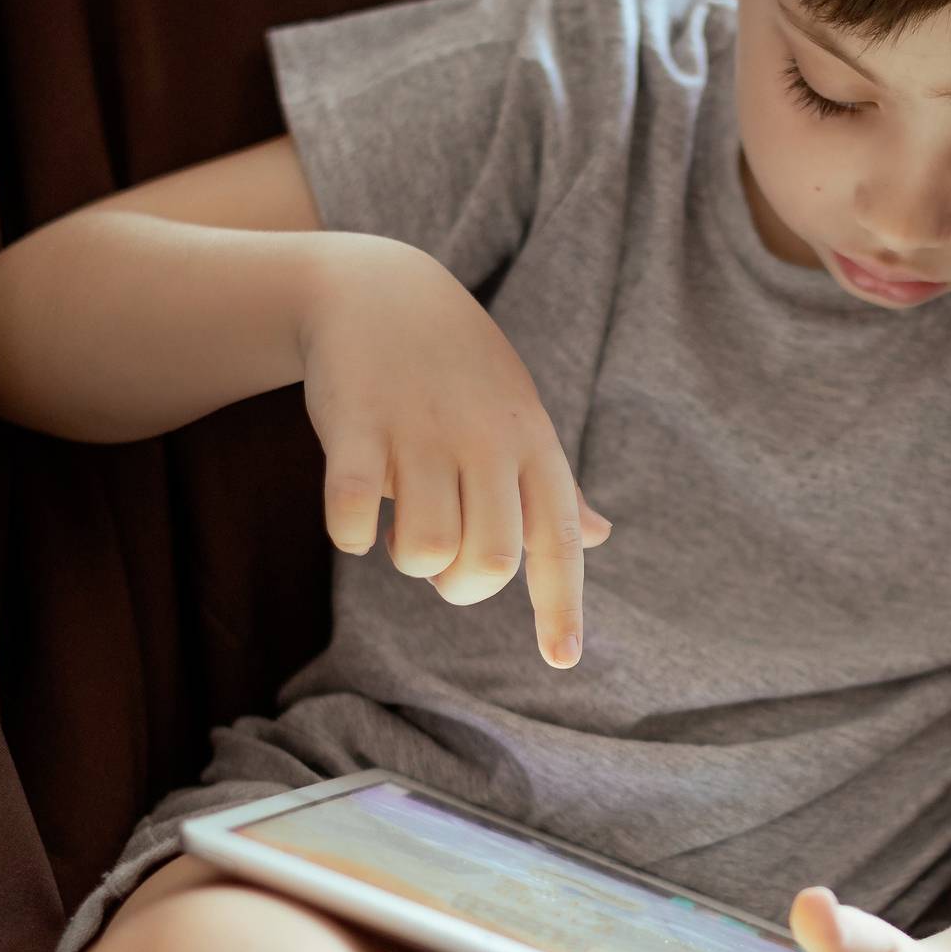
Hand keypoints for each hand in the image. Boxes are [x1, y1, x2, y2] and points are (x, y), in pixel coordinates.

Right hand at [296, 235, 612, 666]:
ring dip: (408, 561)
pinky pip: (354, 512)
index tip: (562, 661)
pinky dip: (351, 534)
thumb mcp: (519, 418)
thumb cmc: (460, 370)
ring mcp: (422, 431)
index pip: (559, 542)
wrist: (381, 290)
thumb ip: (553, 486)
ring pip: (425, 551)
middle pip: (489, 563)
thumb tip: (599, 537)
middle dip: (460, 588)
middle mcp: (486, 441)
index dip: (561, 607)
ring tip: (400, 527)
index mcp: (533, 447)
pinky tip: (353, 519)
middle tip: (440, 562)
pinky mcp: (357, 425)